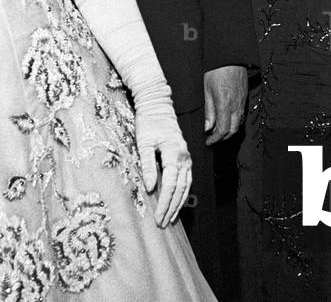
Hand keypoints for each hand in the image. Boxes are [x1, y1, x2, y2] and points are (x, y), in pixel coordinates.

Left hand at [135, 101, 191, 226]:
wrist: (158, 107)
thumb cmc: (148, 123)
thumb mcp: (144, 143)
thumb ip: (148, 165)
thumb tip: (150, 187)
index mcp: (174, 153)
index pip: (171, 184)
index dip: (164, 203)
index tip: (157, 217)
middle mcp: (184, 157)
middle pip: (180, 189)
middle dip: (172, 208)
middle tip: (163, 224)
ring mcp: (187, 158)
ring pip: (186, 186)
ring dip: (179, 204)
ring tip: (170, 219)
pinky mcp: (185, 158)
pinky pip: (187, 180)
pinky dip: (183, 194)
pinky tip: (177, 204)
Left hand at [203, 64, 247, 144]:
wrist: (230, 56)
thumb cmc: (216, 70)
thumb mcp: (206, 89)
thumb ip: (208, 110)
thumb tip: (207, 127)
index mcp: (225, 104)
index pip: (222, 130)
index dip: (215, 139)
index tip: (208, 141)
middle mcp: (236, 105)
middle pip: (233, 130)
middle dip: (223, 137)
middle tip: (212, 138)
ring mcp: (242, 101)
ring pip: (238, 122)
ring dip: (229, 129)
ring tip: (218, 128)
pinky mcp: (244, 96)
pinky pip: (241, 113)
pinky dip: (234, 120)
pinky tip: (226, 116)